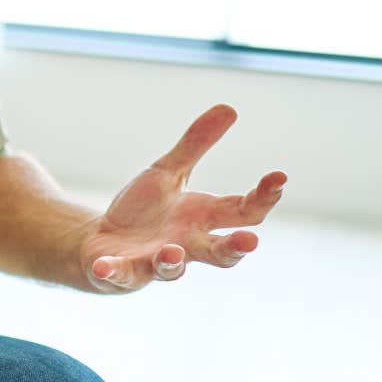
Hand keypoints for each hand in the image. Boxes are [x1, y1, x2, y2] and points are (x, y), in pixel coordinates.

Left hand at [83, 104, 285, 291]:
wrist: (103, 240)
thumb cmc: (144, 209)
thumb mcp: (167, 172)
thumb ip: (196, 145)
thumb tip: (230, 107)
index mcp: (204, 218)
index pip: (245, 211)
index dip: (264, 196)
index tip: (279, 176)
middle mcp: (188, 244)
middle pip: (220, 253)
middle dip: (235, 248)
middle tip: (250, 241)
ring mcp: (156, 261)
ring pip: (172, 269)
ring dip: (172, 261)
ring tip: (172, 250)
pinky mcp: (124, 272)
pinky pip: (120, 274)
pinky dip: (113, 272)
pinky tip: (103, 266)